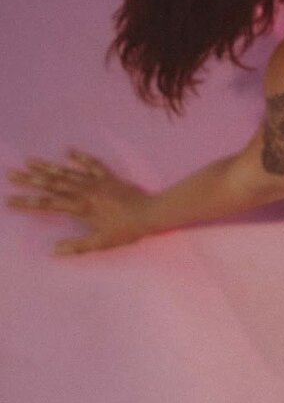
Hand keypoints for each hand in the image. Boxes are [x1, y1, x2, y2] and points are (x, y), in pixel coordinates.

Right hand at [6, 149, 152, 255]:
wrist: (151, 213)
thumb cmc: (127, 230)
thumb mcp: (101, 242)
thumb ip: (77, 246)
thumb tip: (53, 251)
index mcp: (81, 207)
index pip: (49, 203)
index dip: (28, 202)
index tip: (10, 200)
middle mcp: (86, 190)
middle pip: (53, 183)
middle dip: (31, 179)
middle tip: (11, 173)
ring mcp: (97, 181)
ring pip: (68, 171)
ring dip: (48, 166)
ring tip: (30, 160)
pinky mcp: (109, 177)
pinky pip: (93, 164)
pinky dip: (81, 157)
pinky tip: (68, 150)